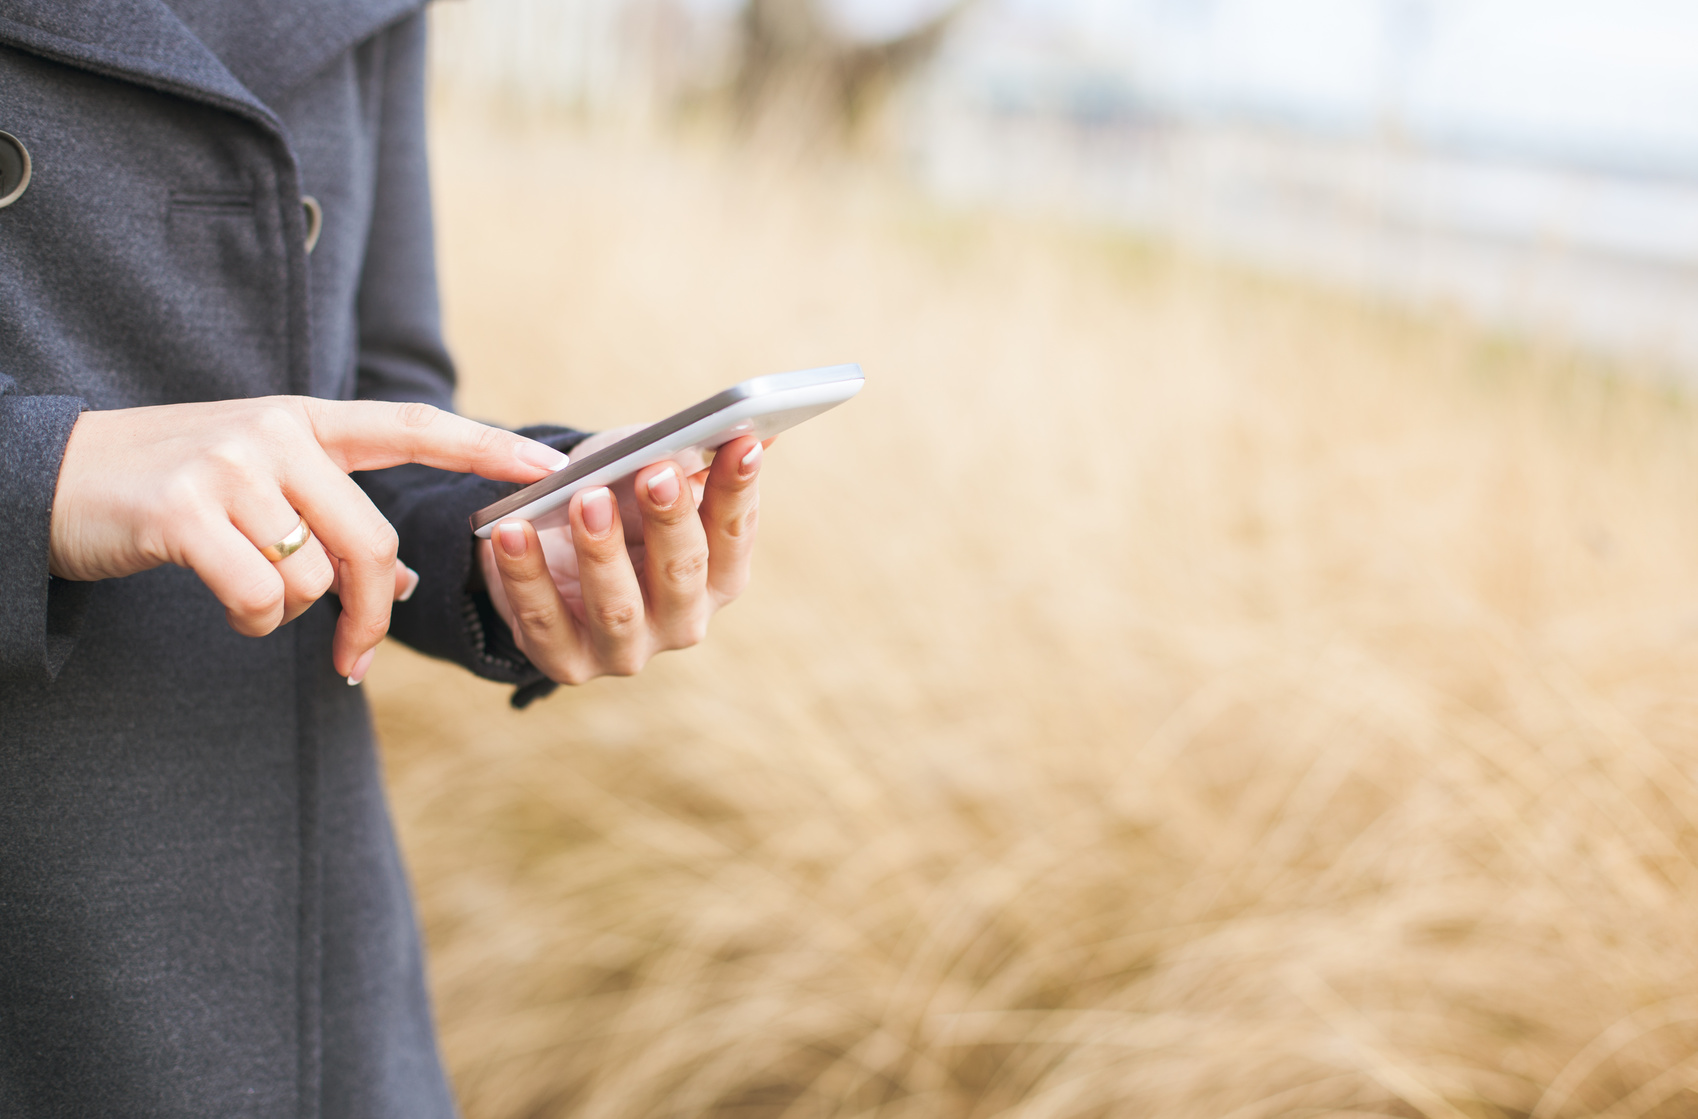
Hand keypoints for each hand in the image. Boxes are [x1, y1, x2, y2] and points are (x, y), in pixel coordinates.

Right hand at [50, 396, 567, 679]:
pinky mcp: (184, 510)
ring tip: (245, 591)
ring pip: (315, 578)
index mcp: (306, 421)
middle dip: (372, 615)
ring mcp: (231, 465)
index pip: (413, 427)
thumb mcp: (262, 487)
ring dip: (290, 615)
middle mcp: (276, 432)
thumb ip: (333, 517)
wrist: (49, 477)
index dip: (485, 448)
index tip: (546, 467)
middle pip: (372, 543)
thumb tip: (408, 578)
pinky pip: (261, 599)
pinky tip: (223, 603)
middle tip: (354, 656)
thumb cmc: (172, 489)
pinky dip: (251, 624)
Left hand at [477, 432, 764, 683]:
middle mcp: (681, 622)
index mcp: (716, 579)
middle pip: (683, 574)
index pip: (734, 535)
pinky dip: (524, 574)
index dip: (737, 490)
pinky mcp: (566, 662)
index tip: (739, 443)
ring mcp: (625, 650)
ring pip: (617, 607)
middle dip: (670, 521)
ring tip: (586, 497)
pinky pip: (542, 620)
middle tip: (656, 472)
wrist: (550, 560)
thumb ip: (694, 457)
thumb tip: (757, 432)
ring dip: (601, 551)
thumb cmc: (617, 510)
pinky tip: (511, 530)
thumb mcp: (651, 476)